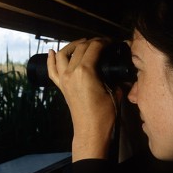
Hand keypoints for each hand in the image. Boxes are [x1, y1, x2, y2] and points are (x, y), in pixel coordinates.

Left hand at [47, 38, 117, 160]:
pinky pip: (52, 70)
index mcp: (85, 71)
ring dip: (72, 46)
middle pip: (80, 48)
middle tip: (101, 42)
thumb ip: (116, 79)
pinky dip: (51, 59)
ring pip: (63, 54)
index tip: (110, 42)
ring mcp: (64, 79)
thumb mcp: (115, 93)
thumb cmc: (104, 114)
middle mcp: (71, 72)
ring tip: (82, 43)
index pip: (94, 48)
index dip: (104, 41)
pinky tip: (52, 52)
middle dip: (91, 42)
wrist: (91, 131)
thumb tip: (121, 72)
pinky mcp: (61, 86)